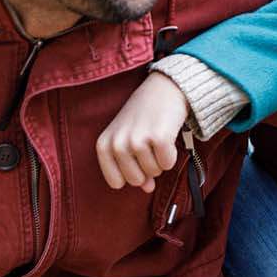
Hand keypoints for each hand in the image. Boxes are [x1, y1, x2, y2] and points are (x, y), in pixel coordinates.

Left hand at [95, 72, 187, 192]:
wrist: (163, 88)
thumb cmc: (143, 116)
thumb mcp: (129, 140)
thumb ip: (133, 167)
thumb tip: (147, 188)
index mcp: (104, 145)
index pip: (116, 182)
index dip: (131, 174)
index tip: (136, 157)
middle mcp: (118, 143)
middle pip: (136, 180)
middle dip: (147, 168)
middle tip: (149, 145)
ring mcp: (137, 140)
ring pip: (154, 172)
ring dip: (160, 159)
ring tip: (157, 138)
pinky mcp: (158, 137)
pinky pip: (168, 164)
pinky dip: (172, 155)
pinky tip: (168, 137)